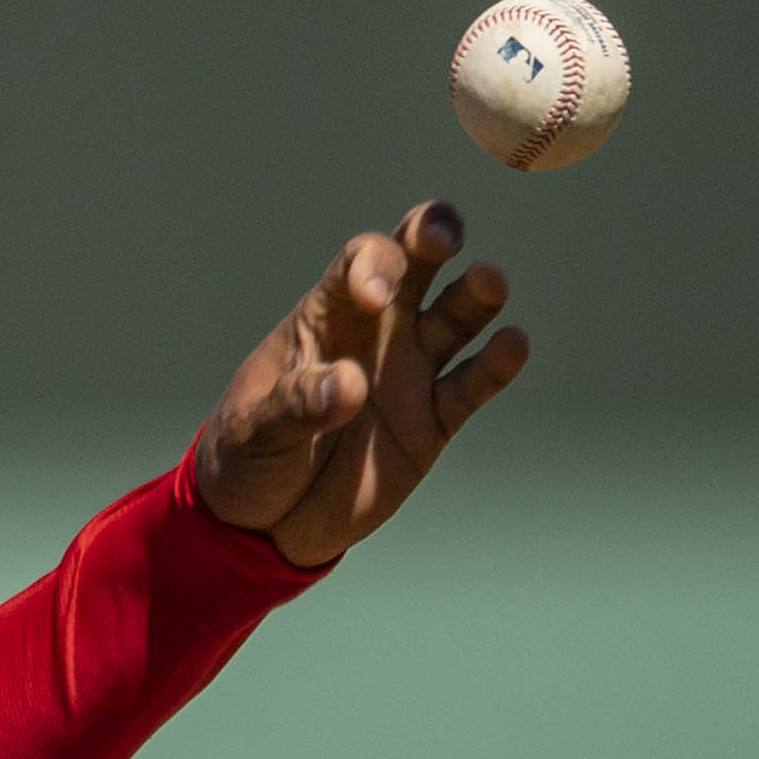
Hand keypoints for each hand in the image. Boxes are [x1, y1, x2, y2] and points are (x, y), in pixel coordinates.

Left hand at [191, 202, 528, 567]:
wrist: (264, 524)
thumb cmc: (247, 458)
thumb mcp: (254, 431)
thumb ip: (297, 404)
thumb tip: (350, 384)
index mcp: (326, 317)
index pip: (358, 264)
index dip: (372, 264)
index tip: (373, 293)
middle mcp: (377, 331)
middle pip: (417, 262)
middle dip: (433, 234)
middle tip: (441, 238)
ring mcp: (410, 371)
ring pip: (458, 315)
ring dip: (477, 294)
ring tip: (487, 283)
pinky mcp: (434, 419)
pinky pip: (473, 383)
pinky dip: (497, 363)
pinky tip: (511, 344)